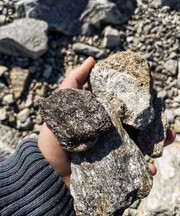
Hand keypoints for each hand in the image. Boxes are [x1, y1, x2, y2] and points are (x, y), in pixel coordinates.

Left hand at [38, 57, 175, 188]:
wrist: (49, 174)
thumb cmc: (53, 140)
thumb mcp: (60, 107)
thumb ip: (73, 83)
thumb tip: (91, 60)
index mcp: (101, 116)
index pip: (123, 102)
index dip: (137, 94)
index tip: (150, 85)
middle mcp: (112, 131)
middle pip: (137, 121)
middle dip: (153, 115)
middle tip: (162, 110)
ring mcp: (116, 150)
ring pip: (143, 142)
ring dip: (159, 139)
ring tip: (170, 136)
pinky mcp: (117, 169)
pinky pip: (136, 168)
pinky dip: (147, 168)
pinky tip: (151, 167)